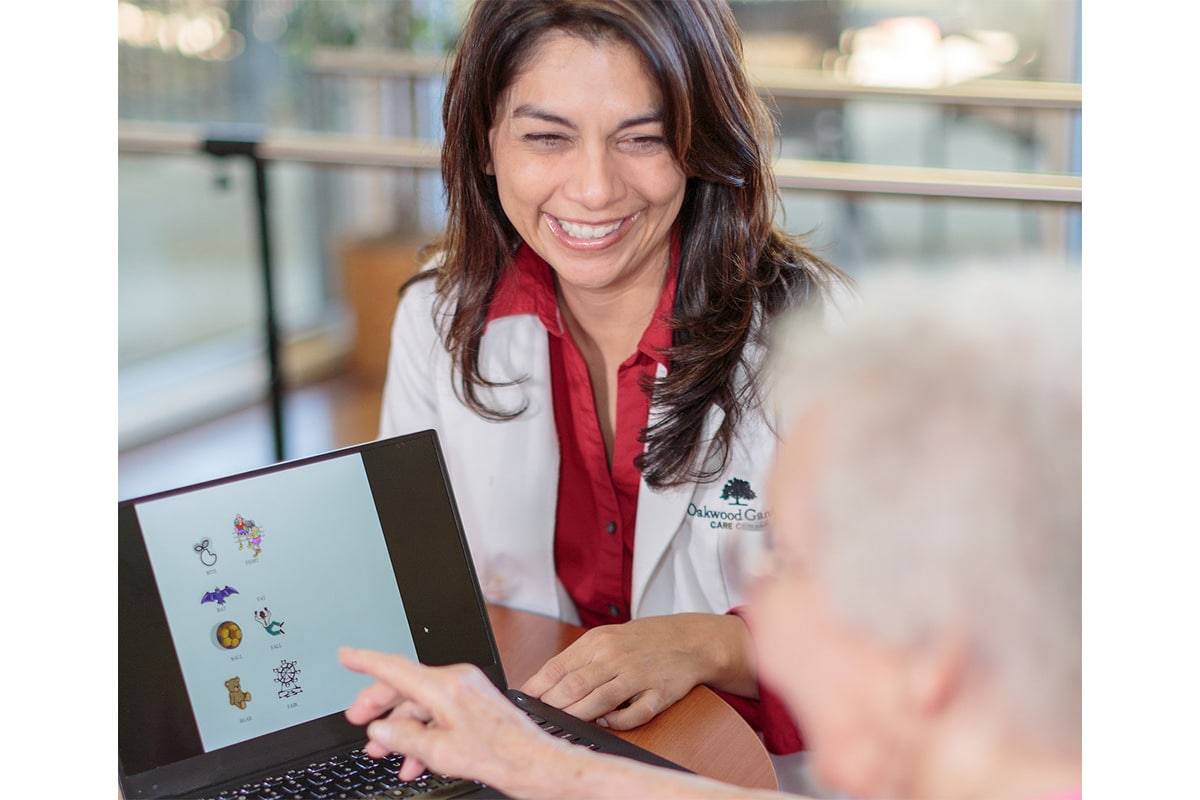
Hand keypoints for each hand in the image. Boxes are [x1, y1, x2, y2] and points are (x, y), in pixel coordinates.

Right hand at [339, 647, 561, 786]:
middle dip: (379, 706)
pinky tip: (414, 760)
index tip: (346, 655)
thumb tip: (380, 730)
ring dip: (401, 729)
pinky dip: (423, 734)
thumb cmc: (499, 756)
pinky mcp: (474, 704)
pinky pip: (438, 713)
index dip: (365, 661)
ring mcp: (467, 691)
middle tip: (357, 721)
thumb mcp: (440, 752)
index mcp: (446, 686)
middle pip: (405, 687)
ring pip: (420, 704)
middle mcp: (457, 681)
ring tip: (383, 753)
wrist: (535, 763)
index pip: (396, 667)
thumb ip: (404, 738)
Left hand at [519, 613, 757, 729]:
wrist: (688, 639)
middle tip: (540, 718)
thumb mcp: (605, 639)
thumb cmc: (641, 641)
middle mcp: (616, 657)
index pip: (557, 667)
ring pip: (598, 702)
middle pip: (573, 687)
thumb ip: (577, 660)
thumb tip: (542, 685)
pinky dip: (614, 722)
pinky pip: (631, 716)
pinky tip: (605, 721)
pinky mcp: (657, 694)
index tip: (523, 702)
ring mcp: (637, 676)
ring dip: (577, 716)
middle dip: (552, 706)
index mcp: (598, 641)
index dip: (536, 689)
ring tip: (565, 722)